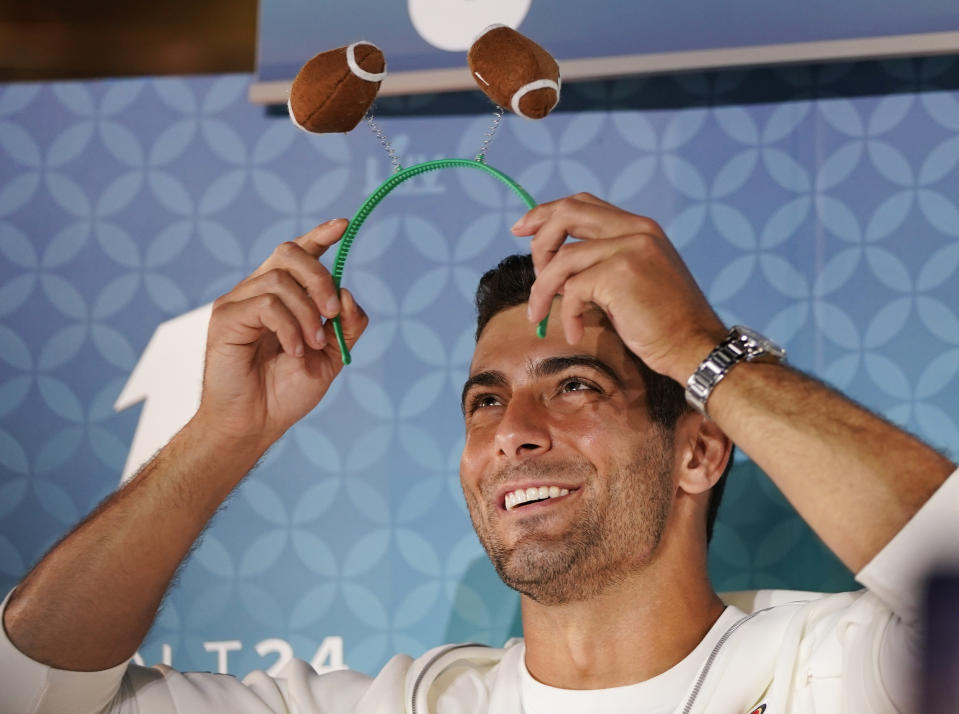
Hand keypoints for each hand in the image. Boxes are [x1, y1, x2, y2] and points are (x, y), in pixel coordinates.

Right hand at [195, 219, 367, 449]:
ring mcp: (238, 302)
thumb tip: (349, 294)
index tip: (344, 225)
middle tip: (333, 312)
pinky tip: (294, 350)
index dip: (320, 235)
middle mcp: (258, 292)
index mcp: (282, 297)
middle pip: (289, 253)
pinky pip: (266, 304)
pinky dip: (289, 327)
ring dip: (307, 313)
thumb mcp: (331, 356)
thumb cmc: (287, 390)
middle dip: (319, 277)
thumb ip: (347, 326)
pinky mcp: (225, 318)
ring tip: (312, 345)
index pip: (299, 254)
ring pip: (281, 280)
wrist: (256, 423)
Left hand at [514, 193, 725, 381]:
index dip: (547, 213)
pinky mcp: (620, 275)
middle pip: (568, 213)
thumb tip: (556, 262)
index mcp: (640, 227)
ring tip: (538, 315)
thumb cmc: (663, 323)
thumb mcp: (635, 279)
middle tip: (532, 271)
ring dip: (541, 289)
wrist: (694, 346)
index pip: (583, 204)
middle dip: (538, 238)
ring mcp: (630, 249)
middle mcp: (636, 230)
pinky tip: (575, 332)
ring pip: (562, 258)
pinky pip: (571, 290)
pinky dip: (566, 314)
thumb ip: (604, 261)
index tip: (522, 229)